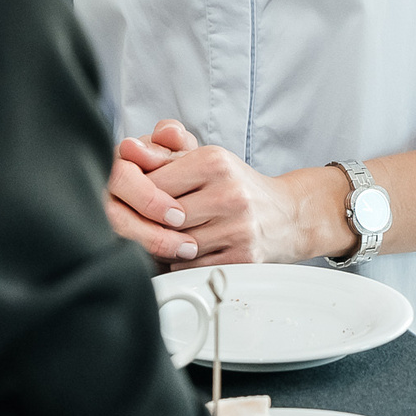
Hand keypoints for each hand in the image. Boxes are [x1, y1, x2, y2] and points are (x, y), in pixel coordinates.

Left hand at [110, 120, 352, 268]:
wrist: (287, 216)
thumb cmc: (237, 187)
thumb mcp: (205, 160)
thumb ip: (163, 153)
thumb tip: (127, 149)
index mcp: (215, 161)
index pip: (155, 183)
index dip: (138, 195)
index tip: (135, 200)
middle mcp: (229, 193)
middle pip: (164, 217)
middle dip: (149, 223)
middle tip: (143, 223)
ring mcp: (238, 228)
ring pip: (175, 245)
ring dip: (164, 246)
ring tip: (166, 238)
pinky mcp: (243, 258)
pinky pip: (192, 267)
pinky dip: (181, 263)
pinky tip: (185, 253)